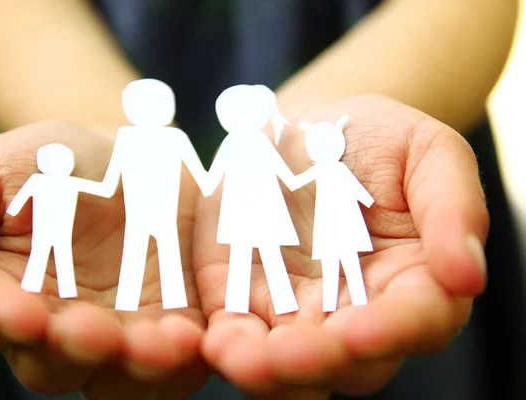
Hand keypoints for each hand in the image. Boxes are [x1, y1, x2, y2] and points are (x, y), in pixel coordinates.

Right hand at [0, 121, 207, 398]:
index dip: (2, 318)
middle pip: (54, 364)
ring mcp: (117, 332)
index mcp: (5, 291)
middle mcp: (58, 326)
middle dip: (72, 351)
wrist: (129, 155)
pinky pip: (175, 363)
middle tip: (92, 331)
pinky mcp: (168, 326)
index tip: (22, 310)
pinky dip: (183, 359)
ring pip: (117, 377)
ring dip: (135, 368)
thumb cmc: (54, 163)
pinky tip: (191, 337)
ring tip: (158, 343)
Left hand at [194, 94, 487, 397]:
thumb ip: (452, 207)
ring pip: (291, 366)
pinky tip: (216, 344)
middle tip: (292, 354)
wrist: (305, 128)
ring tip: (244, 360)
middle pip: (349, 360)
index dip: (394, 330)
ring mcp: (297, 311)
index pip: (416, 321)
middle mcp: (357, 310)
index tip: (364, 329)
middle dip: (321, 361)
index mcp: (413, 281)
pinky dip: (228, 347)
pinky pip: (239, 336)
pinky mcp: (245, 300)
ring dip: (269, 372)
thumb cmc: (376, 139)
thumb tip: (466, 276)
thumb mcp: (426, 152)